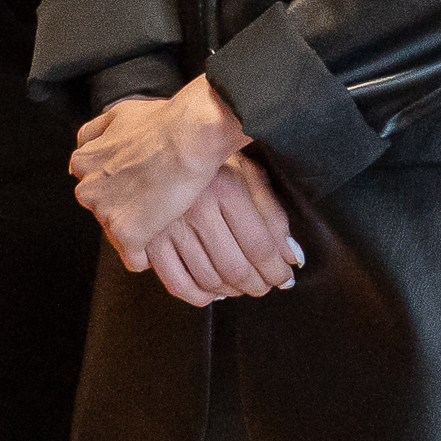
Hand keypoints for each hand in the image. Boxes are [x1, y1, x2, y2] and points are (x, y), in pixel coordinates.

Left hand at [70, 79, 254, 265]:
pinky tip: (161, 238)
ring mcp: (106, 213)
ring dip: (137, 228)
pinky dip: (146, 255)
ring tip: (162, 213)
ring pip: (117, 234)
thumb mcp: (118, 114)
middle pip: (103, 210)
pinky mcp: (127, 234)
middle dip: (124, 207)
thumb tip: (79, 151)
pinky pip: (133, 259)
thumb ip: (93, 134)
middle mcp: (87, 189)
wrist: (190, 137)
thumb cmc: (162, 123)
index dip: (119, 184)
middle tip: (153, 197)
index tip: (138, 182)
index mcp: (83, 162)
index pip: (93, 185)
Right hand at [143, 156, 302, 307]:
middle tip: (267, 285)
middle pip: (235, 268)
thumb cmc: (212, 159)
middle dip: (258, 285)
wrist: (162, 145)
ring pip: (208, 279)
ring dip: (232, 291)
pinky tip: (213, 289)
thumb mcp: (249, 174)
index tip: (285, 278)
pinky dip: (199, 296)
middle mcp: (196, 208)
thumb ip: (273, 215)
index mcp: (225, 188)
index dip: (277, 270)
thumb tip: (293, 257)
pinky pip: (176, 283)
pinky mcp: (147, 239)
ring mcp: (168, 226)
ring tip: (243, 285)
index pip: (259, 246)